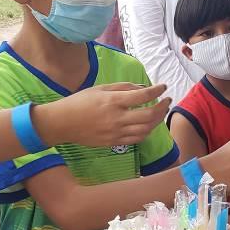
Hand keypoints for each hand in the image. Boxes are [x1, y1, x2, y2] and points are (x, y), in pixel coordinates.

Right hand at [36, 83, 169, 148]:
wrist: (62, 124)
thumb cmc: (79, 102)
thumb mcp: (100, 88)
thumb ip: (123, 87)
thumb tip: (143, 89)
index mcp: (113, 101)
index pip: (143, 96)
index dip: (157, 90)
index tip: (164, 87)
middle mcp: (117, 118)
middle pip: (149, 115)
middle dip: (162, 107)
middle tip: (167, 101)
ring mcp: (116, 133)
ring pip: (146, 129)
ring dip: (157, 120)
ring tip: (160, 112)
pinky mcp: (114, 142)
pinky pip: (137, 139)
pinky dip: (147, 131)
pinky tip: (148, 125)